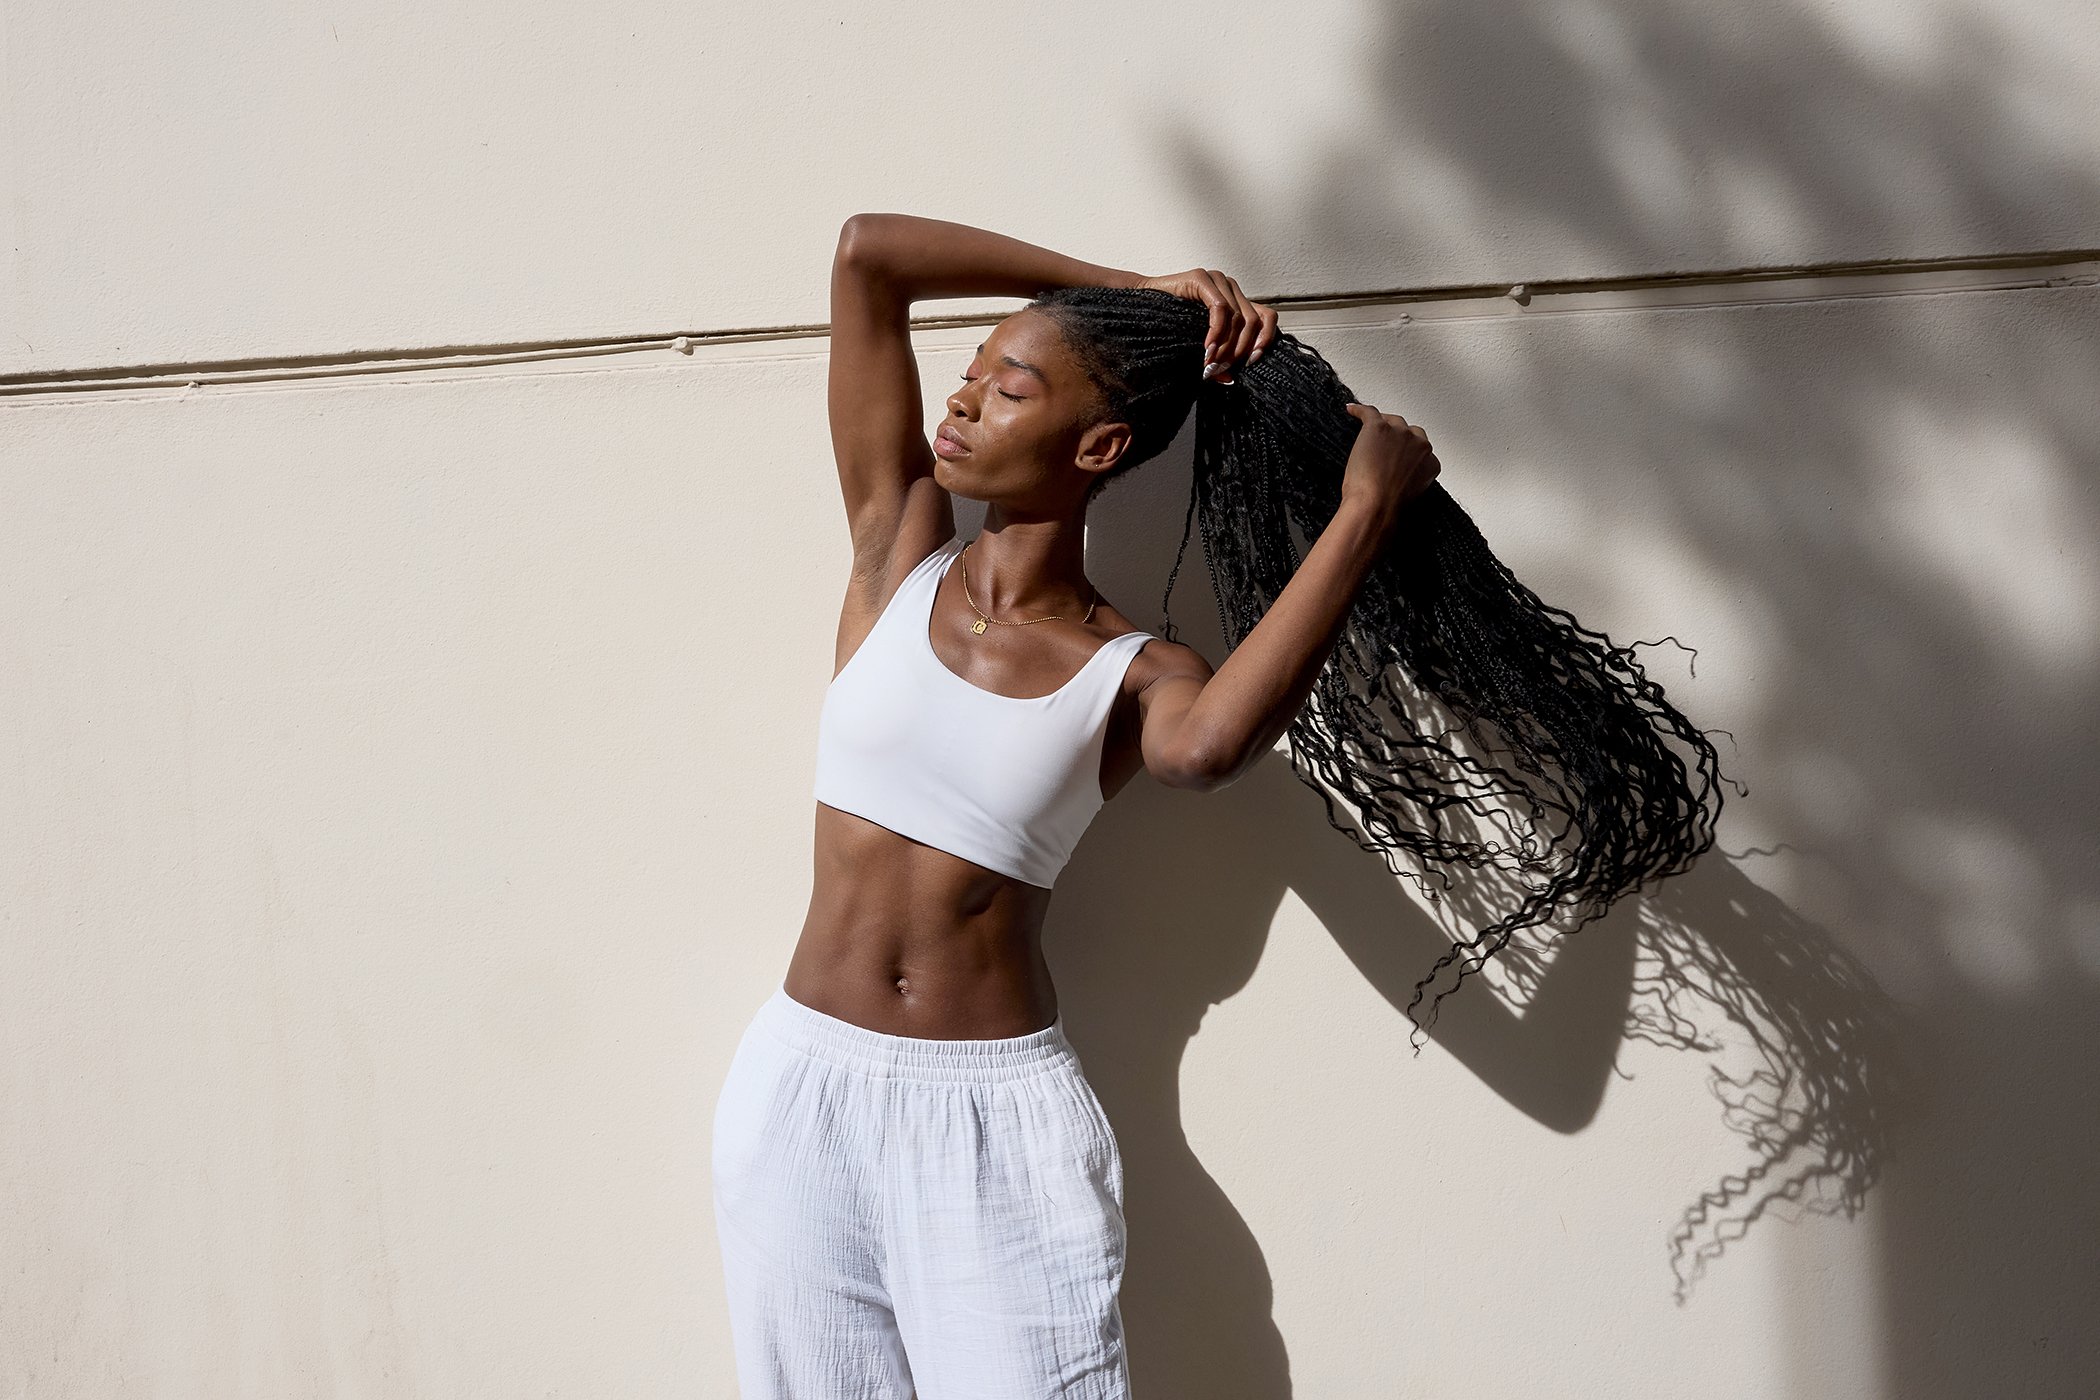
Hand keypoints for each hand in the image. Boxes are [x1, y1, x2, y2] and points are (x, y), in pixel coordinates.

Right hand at [1135, 268, 1278, 381]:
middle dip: (1239, 351)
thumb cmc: (1169, 326)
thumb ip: (1220, 355)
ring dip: (1226, 346)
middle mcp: (1232, 287)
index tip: (1252, 362)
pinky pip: (1220, 308)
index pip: (1267, 317)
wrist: (1138, 307)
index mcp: (1238, 301)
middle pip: (1253, 321)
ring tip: (1211, 364)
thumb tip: (1231, 379)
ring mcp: (1218, 280)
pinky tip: (1206, 348)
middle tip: (1222, 371)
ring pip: (1238, 318)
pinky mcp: (1202, 278)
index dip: (1266, 340)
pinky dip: (1216, 332)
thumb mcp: (1203, 344)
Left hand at [1340, 401, 1441, 524]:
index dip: (1408, 450)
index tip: (1398, 454)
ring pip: (1392, 420)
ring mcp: (1400, 433)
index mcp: (1431, 462)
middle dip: (1398, 437)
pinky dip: (1359, 411)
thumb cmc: (1387, 506)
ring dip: (1383, 424)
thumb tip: (1396, 472)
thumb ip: (1411, 477)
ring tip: (1370, 433)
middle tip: (1383, 446)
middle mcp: (1420, 444)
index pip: (1422, 448)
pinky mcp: (1379, 427)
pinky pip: (1369, 412)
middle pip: (1409, 431)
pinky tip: (1351, 409)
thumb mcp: (1409, 494)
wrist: (1375, 505)